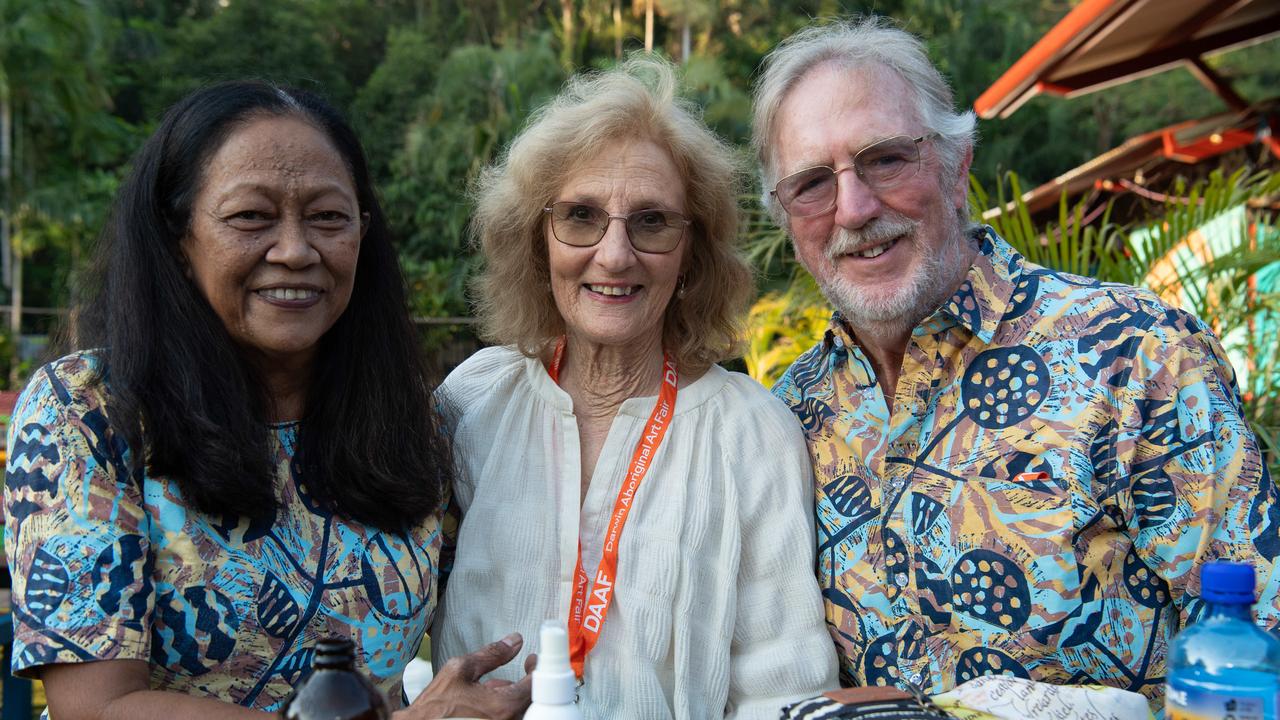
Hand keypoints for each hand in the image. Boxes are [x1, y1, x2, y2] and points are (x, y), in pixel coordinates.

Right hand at [398, 634, 535, 719]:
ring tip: (485, 691)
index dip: (537, 668)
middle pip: (530, 698)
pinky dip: (501, 709)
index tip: (531, 660)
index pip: (536, 684)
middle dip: (520, 684)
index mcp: (504, 706)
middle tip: (504, 677)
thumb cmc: (434, 707)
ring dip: (509, 697)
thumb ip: (491, 654)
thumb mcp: (459, 671)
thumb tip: (514, 641)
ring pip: (519, 709)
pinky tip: (481, 705)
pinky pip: (508, 718)